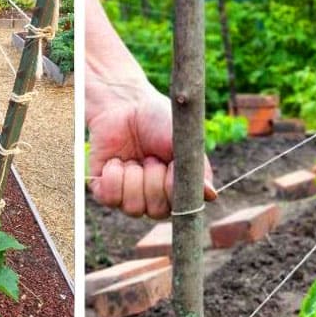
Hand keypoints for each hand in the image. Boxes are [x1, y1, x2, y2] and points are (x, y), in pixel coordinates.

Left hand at [87, 77, 216, 218]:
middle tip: (150, 157)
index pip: (180, 209)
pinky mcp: (104, 190)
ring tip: (134, 159)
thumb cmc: (159, 121)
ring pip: (133, 208)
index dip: (173, 188)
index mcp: (176, 190)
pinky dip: (113, 176)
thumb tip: (211, 195)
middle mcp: (153, 198)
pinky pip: (109, 198)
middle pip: (155, 211)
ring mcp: (128, 196)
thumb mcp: (184, 142)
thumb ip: (198, 170)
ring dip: (133, 178)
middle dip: (152, 179)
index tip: (170, 164)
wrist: (127, 105)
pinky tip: (116, 161)